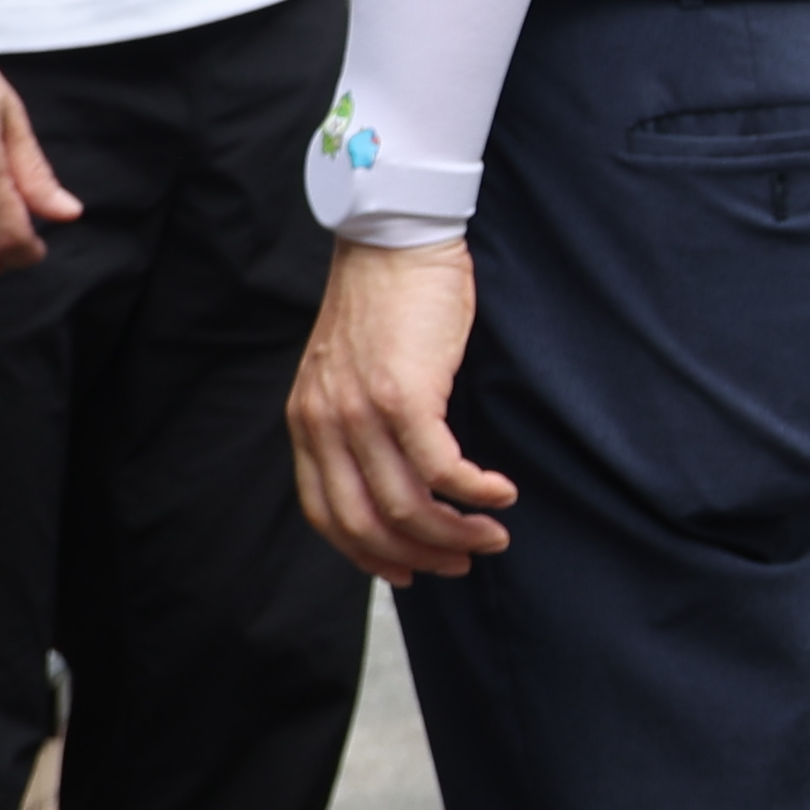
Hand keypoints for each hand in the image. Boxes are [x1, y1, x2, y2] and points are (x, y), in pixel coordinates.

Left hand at [287, 240, 516, 581]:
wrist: (396, 238)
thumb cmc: (390, 297)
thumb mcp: (353, 368)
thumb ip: (359, 418)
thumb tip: (399, 470)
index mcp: (308, 422)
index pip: (327, 514)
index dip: (369, 555)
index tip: (412, 570)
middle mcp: (325, 424)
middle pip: (366, 523)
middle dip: (420, 554)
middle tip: (464, 560)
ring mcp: (362, 412)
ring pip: (406, 504)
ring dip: (456, 531)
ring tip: (494, 533)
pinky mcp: (406, 394)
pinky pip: (440, 468)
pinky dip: (475, 491)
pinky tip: (501, 492)